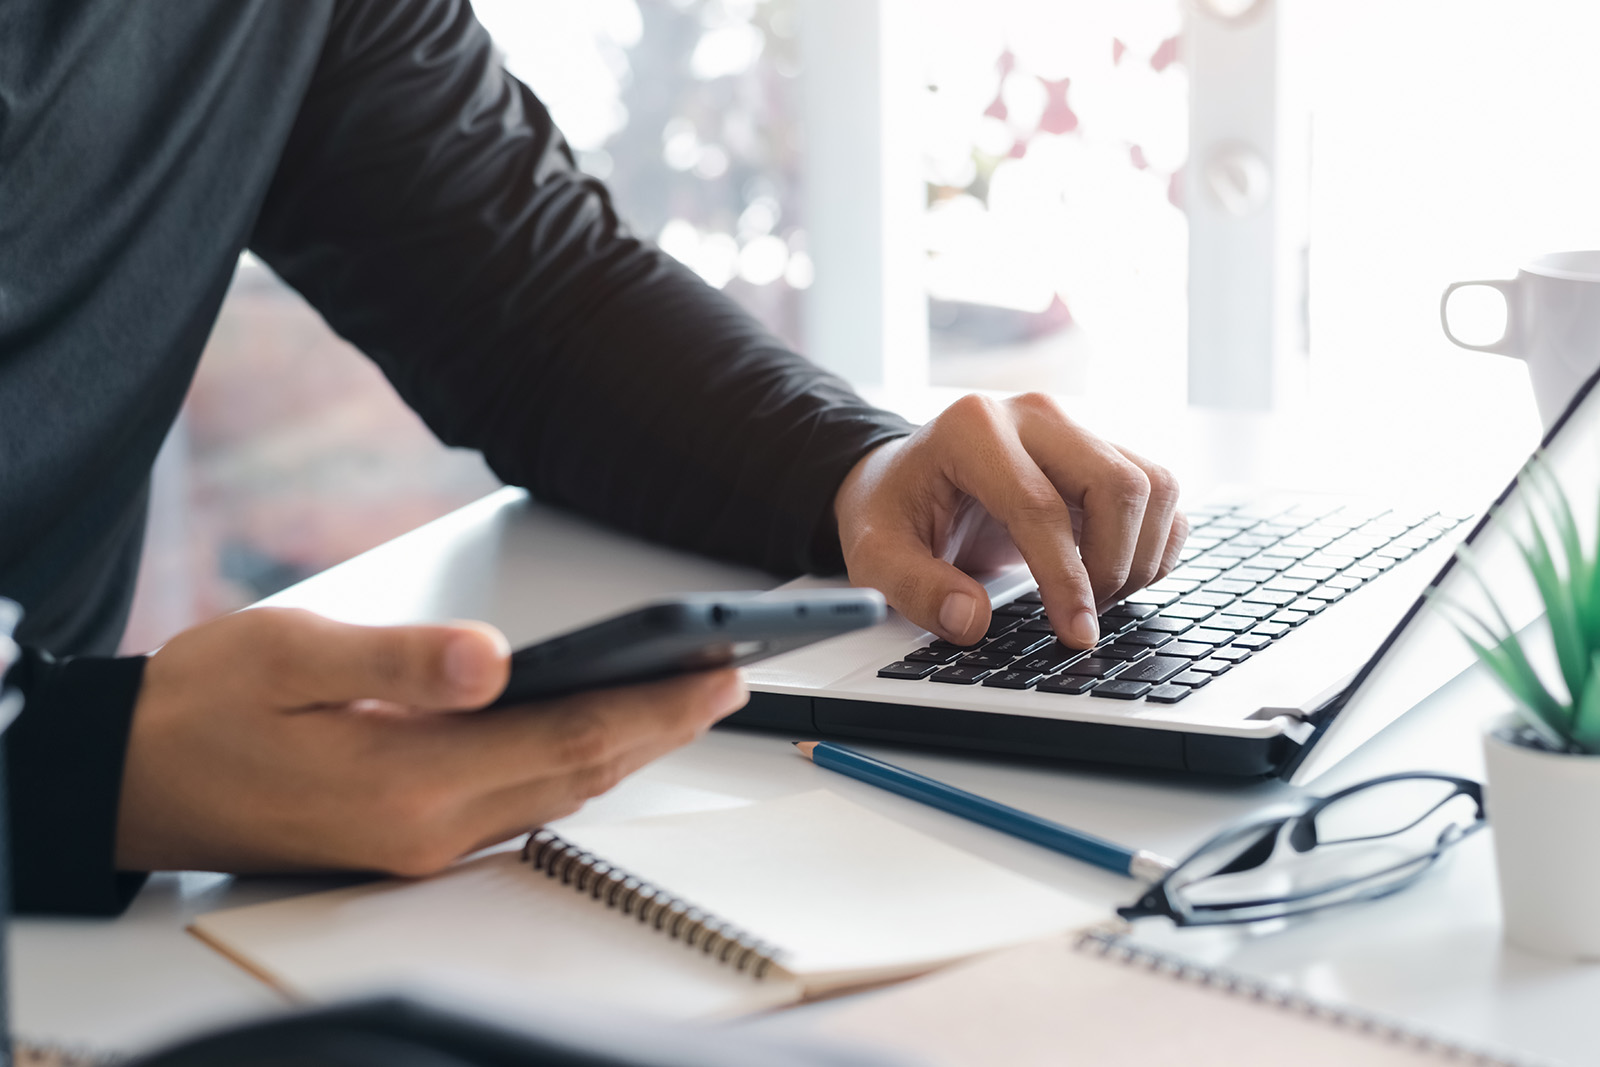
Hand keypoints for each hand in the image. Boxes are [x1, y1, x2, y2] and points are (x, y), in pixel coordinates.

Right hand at [115, 608, 745, 874]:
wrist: (130, 779)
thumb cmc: (201, 709)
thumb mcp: (290, 657)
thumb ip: (397, 661)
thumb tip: (493, 658)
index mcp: (407, 783)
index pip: (567, 737)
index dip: (654, 704)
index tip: (718, 670)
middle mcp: (428, 830)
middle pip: (580, 772)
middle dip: (665, 726)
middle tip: (730, 678)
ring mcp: (421, 845)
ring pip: (557, 793)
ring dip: (628, 747)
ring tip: (685, 698)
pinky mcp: (408, 841)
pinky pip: (519, 805)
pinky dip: (574, 765)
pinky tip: (596, 734)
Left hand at [833, 393, 1186, 648]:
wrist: (904, 480)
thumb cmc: (892, 513)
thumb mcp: (875, 556)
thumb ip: (916, 589)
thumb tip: (971, 619)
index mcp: (972, 429)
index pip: (1041, 507)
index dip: (1067, 580)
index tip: (1076, 634)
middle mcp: (1033, 416)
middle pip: (1119, 486)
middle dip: (1114, 567)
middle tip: (1083, 619)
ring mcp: (1073, 428)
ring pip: (1153, 486)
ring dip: (1140, 556)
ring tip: (1096, 600)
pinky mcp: (1100, 450)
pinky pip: (1160, 493)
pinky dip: (1154, 543)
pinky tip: (1113, 576)